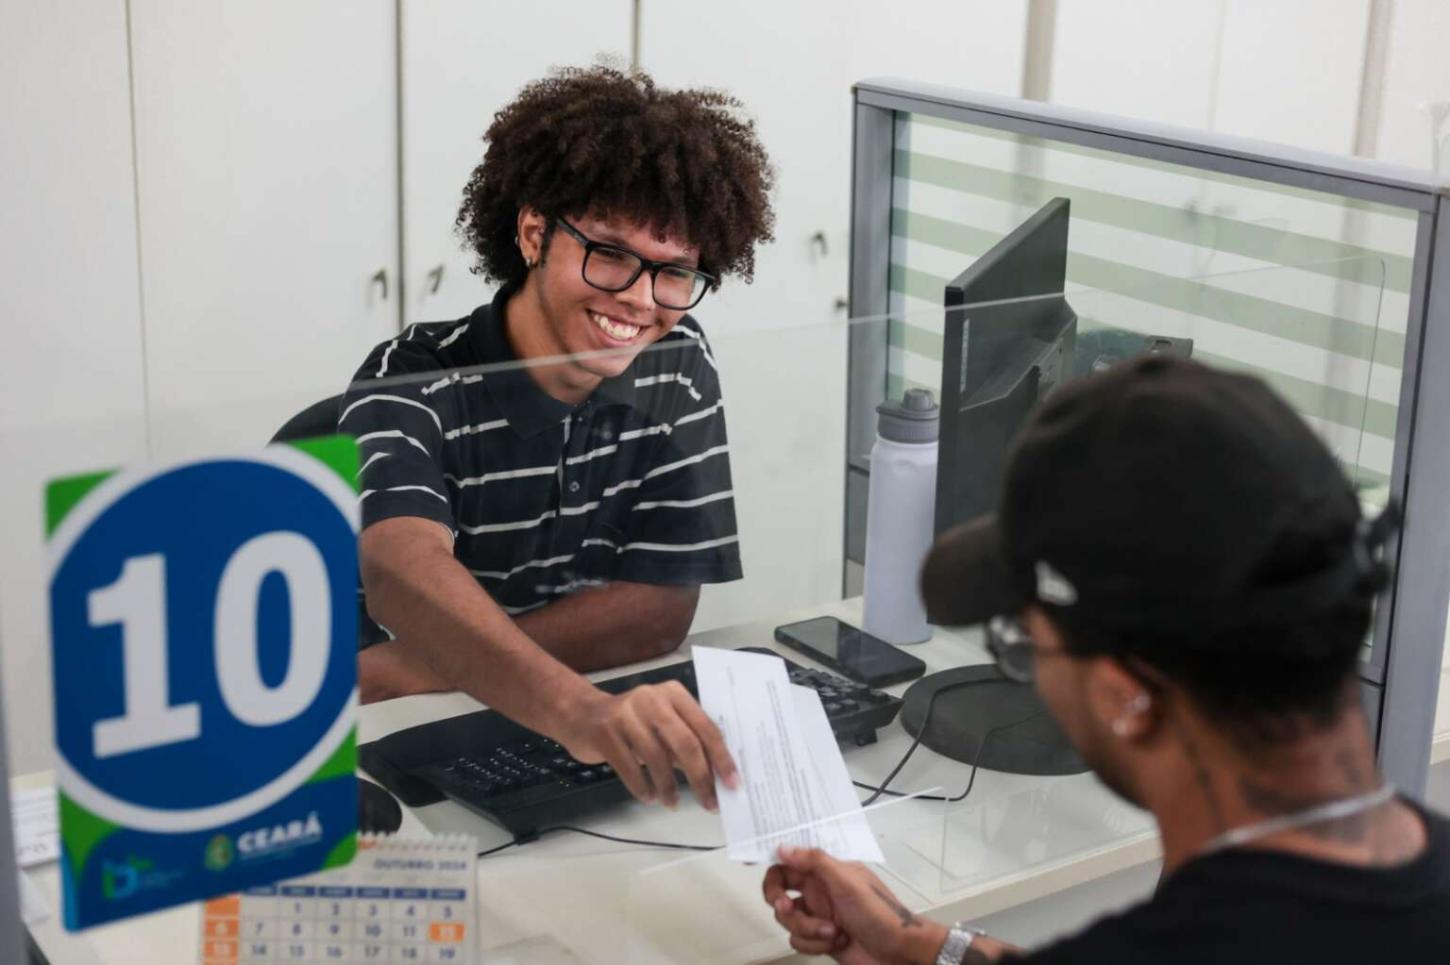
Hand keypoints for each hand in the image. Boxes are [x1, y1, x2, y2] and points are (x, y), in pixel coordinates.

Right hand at [558, 681, 738, 809]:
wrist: (580, 714)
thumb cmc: (632, 722)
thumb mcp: (662, 723)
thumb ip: (687, 741)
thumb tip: (717, 775)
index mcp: (674, 694)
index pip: (705, 727)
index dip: (721, 757)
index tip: (732, 784)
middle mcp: (652, 699)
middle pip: (685, 743)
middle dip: (701, 777)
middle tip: (709, 802)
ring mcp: (626, 714)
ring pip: (656, 758)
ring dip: (668, 787)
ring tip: (672, 804)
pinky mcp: (605, 732)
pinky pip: (629, 767)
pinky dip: (642, 787)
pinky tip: (649, 797)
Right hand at [763, 847, 947, 963]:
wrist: (898, 952)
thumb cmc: (879, 912)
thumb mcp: (847, 882)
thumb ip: (815, 861)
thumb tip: (783, 847)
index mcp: (825, 872)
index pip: (789, 865)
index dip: (774, 873)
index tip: (774, 888)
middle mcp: (819, 892)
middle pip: (780, 894)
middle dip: (781, 905)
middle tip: (787, 908)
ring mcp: (818, 917)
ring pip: (788, 921)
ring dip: (807, 929)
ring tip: (833, 932)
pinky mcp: (819, 940)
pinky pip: (798, 941)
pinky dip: (814, 945)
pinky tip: (835, 943)